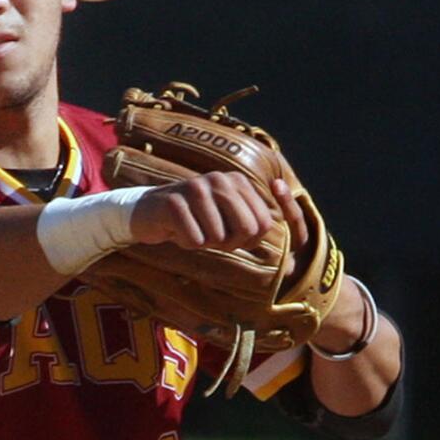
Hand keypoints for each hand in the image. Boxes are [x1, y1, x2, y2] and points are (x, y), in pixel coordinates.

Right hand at [129, 174, 308, 253]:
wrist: (149, 212)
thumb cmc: (194, 220)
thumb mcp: (226, 218)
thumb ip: (254, 227)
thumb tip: (291, 260)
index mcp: (238, 182)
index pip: (263, 225)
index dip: (247, 241)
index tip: (228, 236)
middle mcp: (220, 179)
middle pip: (246, 230)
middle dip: (229, 244)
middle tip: (209, 236)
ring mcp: (196, 187)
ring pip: (219, 237)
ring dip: (205, 243)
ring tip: (192, 229)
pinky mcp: (174, 202)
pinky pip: (194, 239)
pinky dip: (186, 243)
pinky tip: (177, 231)